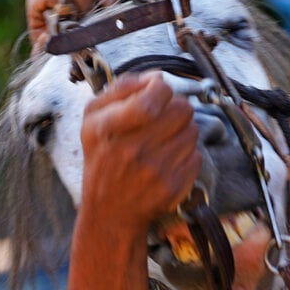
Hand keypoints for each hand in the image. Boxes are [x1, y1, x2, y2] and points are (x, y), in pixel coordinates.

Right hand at [79, 71, 200, 232]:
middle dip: (176, 108)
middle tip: (164, 118)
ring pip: (192, 131)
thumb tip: (155, 77)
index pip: (152, 98)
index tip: (159, 91)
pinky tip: (169, 160)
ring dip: (182, 131)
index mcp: (108, 129)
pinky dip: (186, 155)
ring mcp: (154, 170)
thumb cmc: (102, 160)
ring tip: (164, 141)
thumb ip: (119, 90)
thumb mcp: (92, 120)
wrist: (110, 212)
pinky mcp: (173, 186)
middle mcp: (131, 150)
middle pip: (182, 109)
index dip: (162, 88)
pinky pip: (196, 155)